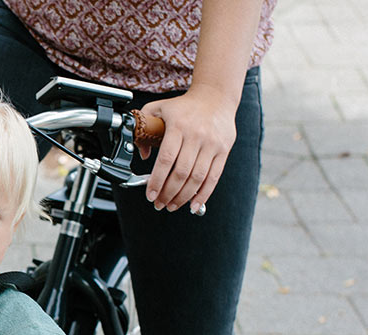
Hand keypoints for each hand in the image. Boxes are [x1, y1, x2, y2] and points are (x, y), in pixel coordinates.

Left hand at [138, 84, 238, 213]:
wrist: (216, 96)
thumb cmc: (184, 106)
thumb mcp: (158, 108)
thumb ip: (144, 126)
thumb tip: (144, 155)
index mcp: (178, 126)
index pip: (166, 159)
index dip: (157, 180)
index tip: (150, 194)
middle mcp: (197, 136)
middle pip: (181, 173)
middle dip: (168, 193)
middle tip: (159, 203)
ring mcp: (212, 144)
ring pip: (197, 178)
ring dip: (183, 197)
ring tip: (172, 205)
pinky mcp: (223, 150)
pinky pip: (214, 177)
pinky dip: (203, 194)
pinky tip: (194, 205)